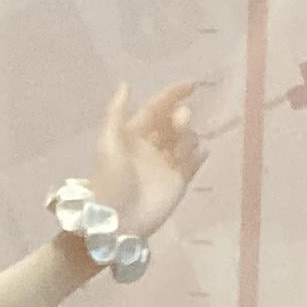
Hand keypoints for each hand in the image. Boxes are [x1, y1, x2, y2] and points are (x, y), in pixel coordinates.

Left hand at [84, 79, 204, 242]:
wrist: (117, 222)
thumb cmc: (109, 181)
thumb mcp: (108, 143)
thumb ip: (116, 113)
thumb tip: (126, 84)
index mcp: (133, 135)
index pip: (156, 109)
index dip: (172, 95)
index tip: (191, 86)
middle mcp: (151, 147)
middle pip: (173, 122)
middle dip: (180, 118)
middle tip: (179, 122)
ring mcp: (166, 165)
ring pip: (186, 140)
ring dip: (187, 137)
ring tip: (179, 149)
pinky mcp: (178, 182)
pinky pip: (194, 163)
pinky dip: (199, 155)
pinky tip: (198, 154)